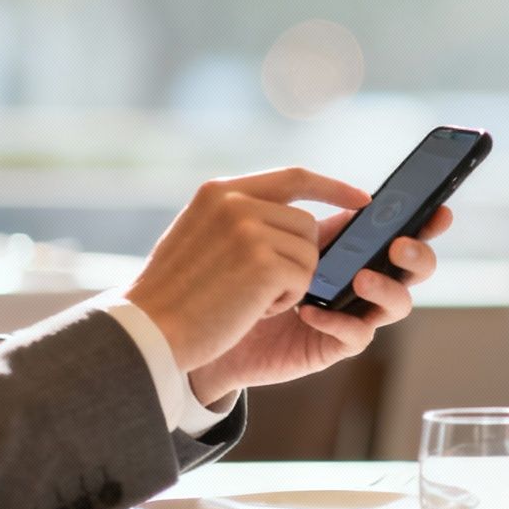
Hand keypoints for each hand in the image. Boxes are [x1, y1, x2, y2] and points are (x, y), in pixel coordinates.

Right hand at [124, 168, 371, 373]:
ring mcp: (248, 230)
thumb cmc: (173, 294)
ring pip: (310, 254)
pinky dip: (283, 301)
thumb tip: (302, 219)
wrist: (146, 332)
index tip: (361, 199)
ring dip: (288, 283)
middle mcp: (235, 202)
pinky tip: (247, 309)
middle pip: (307, 225)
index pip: (293, 177)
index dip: (332, 188)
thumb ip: (244, 218)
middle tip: (253, 286)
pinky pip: (303, 280)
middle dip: (296, 260)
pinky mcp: (262, 263)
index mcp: (219, 191)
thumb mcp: (201, 236)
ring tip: (244, 297)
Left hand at [186, 206, 452, 404]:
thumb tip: (353, 198)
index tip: (440, 210)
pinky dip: (340, 322)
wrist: (209, 323)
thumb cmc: (242, 272)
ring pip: (398, 305)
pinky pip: (356, 336)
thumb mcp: (273, 233)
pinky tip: (309, 311)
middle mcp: (363, 280)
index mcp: (355, 246)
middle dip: (418, 255)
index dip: (428, 221)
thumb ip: (307, 214)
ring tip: (361, 279)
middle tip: (397, 245)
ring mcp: (353, 314)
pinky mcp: (333, 346)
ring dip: (387, 289)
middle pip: (415, 268)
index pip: (403, 230)